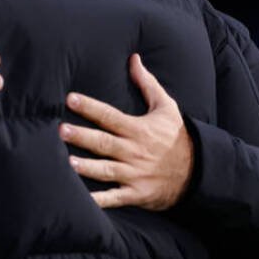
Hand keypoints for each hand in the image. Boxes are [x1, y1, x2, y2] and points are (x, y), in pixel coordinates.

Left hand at [59, 54, 193, 209]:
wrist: (198, 171)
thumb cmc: (176, 136)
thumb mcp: (166, 106)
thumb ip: (147, 83)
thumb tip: (133, 58)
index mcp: (138, 129)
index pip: (110, 116)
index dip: (90, 107)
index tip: (71, 99)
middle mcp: (134, 151)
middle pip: (104, 143)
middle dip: (83, 137)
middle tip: (61, 130)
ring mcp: (135, 174)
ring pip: (107, 170)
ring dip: (87, 167)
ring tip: (67, 163)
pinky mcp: (136, 194)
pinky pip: (115, 198)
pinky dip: (100, 200)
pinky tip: (82, 200)